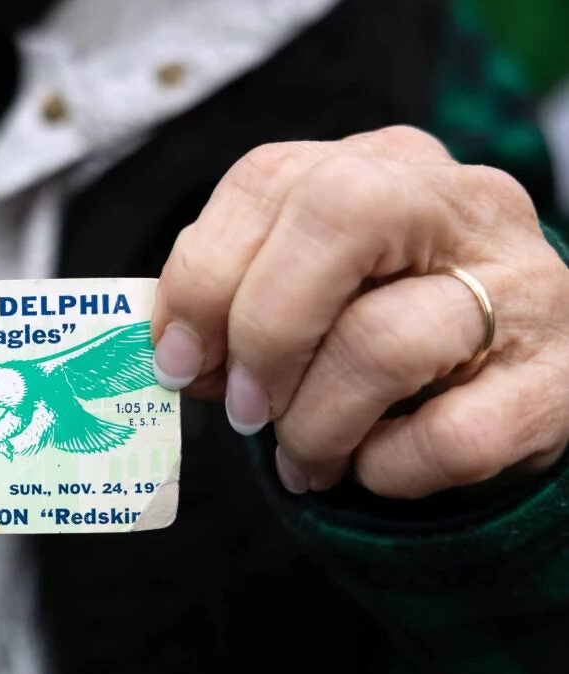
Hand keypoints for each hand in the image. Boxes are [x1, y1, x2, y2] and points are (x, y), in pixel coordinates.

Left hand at [151, 126, 568, 497]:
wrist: (502, 394)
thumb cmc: (376, 335)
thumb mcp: (306, 293)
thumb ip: (237, 301)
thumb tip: (176, 356)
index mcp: (382, 168)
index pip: (271, 177)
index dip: (204, 273)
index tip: (176, 357)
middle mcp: (463, 205)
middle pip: (339, 217)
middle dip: (263, 331)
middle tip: (242, 410)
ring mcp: (522, 288)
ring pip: (383, 341)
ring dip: (314, 425)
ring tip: (302, 458)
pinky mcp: (556, 383)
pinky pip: (446, 437)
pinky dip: (384, 471)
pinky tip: (371, 468)